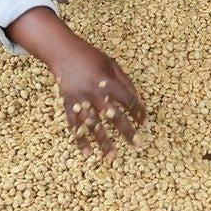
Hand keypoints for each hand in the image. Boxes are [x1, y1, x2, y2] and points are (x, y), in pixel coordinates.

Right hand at [52, 39, 146, 160]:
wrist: (63, 53)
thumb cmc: (92, 58)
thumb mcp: (112, 65)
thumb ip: (126, 83)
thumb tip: (139, 101)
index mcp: (108, 81)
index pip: (128, 100)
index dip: (138, 112)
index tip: (146, 124)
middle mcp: (95, 93)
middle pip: (114, 116)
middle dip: (127, 132)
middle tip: (138, 145)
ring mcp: (80, 100)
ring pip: (94, 125)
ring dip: (104, 142)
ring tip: (113, 157)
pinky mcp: (68, 105)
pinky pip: (74, 125)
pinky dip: (80, 140)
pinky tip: (87, 153)